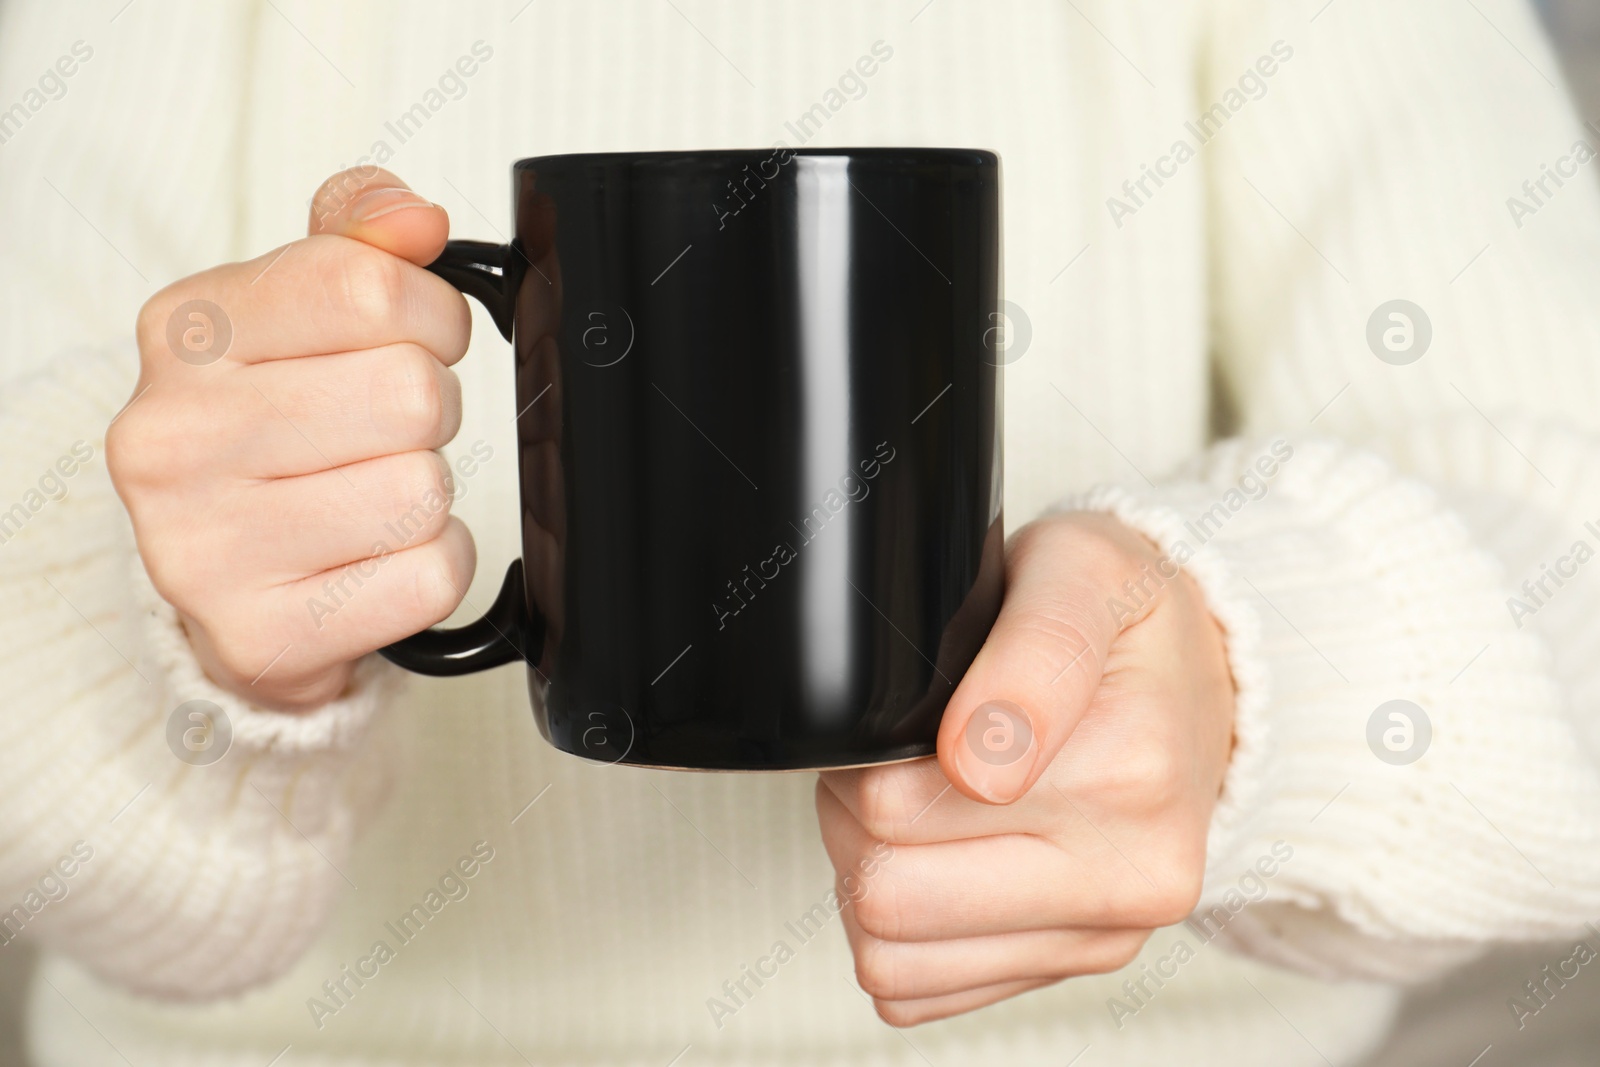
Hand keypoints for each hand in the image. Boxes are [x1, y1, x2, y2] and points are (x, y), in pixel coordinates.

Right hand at [108, 168, 475, 709]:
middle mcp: (175, 437)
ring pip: (424, 489)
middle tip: (387, 432)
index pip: (365, 286)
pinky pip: (430, 576)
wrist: (224, 584)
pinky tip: (373, 559)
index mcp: (186, 333)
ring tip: (368, 494)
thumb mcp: (292, 312)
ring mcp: (207, 546)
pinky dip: (430, 566)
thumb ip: (356, 240)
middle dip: (432, 412)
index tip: (420, 339)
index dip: (432, 314)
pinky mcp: (262, 634)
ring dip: (427, 493)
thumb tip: (418, 220)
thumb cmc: (269, 433)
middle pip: (410, 394)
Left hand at [817, 512, 1234, 1025]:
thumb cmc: (1129, 621)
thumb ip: (1035, 648)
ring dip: (868, 883)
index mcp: (1129, 772)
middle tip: (891, 762)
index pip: (899, 810)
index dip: (868, 761)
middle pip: (887, 894)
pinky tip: (933, 864)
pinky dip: (901, 936)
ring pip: (891, 958)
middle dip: (855, 821)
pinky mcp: (1071, 968)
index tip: (909, 722)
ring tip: (909, 811)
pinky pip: (919, 995)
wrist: (1206, 685)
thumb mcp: (1085, 571)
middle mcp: (1130, 872)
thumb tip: (974, 761)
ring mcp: (1103, 935)